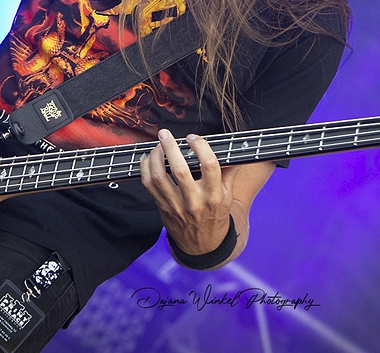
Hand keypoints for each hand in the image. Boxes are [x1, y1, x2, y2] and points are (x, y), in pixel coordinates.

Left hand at [140, 129, 238, 256]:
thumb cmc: (216, 215)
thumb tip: (233, 150)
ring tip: (157, 145)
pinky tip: (149, 158)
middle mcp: (195, 201)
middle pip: (180, 170)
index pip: (210, 166)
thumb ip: (230, 172)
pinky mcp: (163, 208)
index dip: (200, 147)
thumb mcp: (228, 196)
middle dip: (171, 148)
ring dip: (155, 157)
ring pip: (160, 177)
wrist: (203, 245)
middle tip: (166, 134)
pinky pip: (149, 185)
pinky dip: (146, 169)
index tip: (193, 138)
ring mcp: (177, 206)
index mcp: (214, 196)